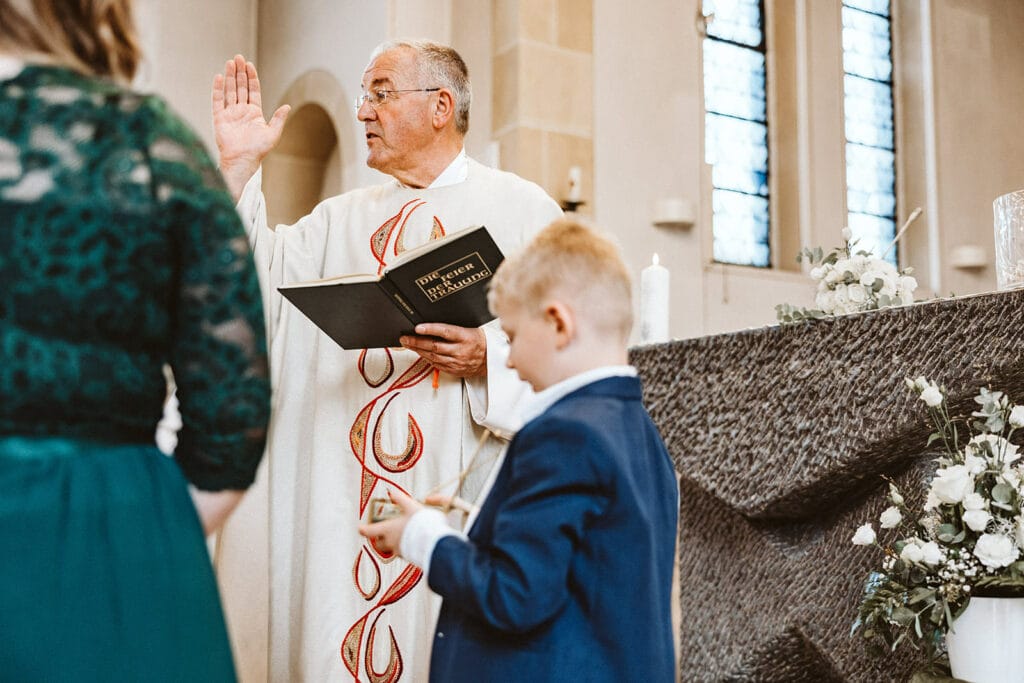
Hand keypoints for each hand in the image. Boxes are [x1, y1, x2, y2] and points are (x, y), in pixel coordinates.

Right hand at [211, 54, 290, 200]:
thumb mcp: (273, 133)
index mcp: (254, 113)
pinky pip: (217, 100)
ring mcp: (230, 113)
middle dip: (239, 72)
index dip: (251, 77)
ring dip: (229, 76)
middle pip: (240, 87)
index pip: (252, 90)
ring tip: (230, 62)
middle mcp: (241, 111)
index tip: (249, 65)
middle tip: (238, 57)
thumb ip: (278, 119)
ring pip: (229, 90)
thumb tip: (287, 106)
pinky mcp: (219, 118)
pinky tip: (219, 77)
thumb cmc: (258, 150)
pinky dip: (218, 89)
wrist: (242, 160)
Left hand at [358, 489, 422, 555]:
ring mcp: (399, 551)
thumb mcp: (410, 506)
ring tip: (400, 535)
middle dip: (377, 538)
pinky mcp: (408, 556)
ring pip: (390, 548)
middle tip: (380, 533)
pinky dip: (402, 546)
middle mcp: (390, 542)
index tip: (361, 528)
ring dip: (391, 542)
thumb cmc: (420, 524)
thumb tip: (392, 492)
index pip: (369, 531)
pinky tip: (411, 541)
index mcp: (387, 530)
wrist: (434, 542)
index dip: (364, 529)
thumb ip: (400, 499)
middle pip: (378, 543)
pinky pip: (401, 552)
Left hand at [400, 323, 486, 378]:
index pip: (445, 331)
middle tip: (404, 338)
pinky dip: (426, 358)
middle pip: (434, 346)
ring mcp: (457, 362)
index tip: (417, 327)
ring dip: (418, 350)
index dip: (430, 329)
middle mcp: (461, 350)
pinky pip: (436, 364)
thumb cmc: (480, 341)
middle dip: (416, 342)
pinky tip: (420, 353)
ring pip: (433, 356)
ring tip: (407, 344)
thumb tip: (432, 325)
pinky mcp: (454, 370)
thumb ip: (453, 329)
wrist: (491, 360)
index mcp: (466, 337)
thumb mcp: (470, 329)